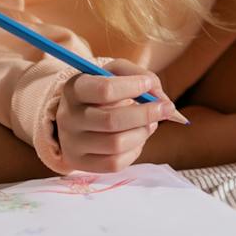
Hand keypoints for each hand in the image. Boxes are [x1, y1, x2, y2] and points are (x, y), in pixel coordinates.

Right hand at [54, 59, 187, 172]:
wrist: (78, 115)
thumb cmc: (103, 88)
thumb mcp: (117, 72)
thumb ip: (141, 76)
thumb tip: (162, 99)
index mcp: (74, 89)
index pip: (104, 90)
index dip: (133, 87)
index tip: (149, 85)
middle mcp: (68, 117)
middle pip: (112, 121)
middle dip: (146, 114)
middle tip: (167, 108)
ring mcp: (72, 144)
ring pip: (116, 144)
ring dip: (142, 132)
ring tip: (150, 123)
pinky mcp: (81, 164)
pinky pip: (115, 163)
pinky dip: (135, 150)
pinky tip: (137, 137)